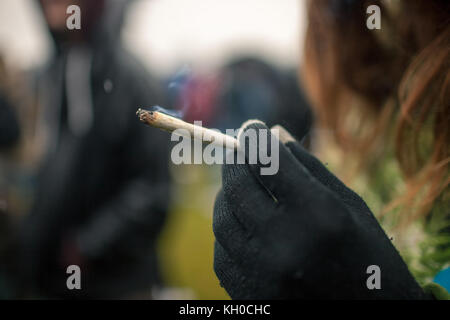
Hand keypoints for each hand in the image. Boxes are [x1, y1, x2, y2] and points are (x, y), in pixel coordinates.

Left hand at [213, 121, 428, 298]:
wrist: (370, 314)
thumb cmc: (367, 255)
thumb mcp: (349, 204)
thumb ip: (308, 167)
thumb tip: (271, 135)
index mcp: (318, 216)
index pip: (268, 160)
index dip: (255, 136)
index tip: (252, 128)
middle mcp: (285, 245)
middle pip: (238, 186)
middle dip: (236, 160)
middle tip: (241, 150)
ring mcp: (262, 274)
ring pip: (222, 218)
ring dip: (228, 193)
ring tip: (243, 184)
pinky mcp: (249, 294)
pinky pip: (222, 250)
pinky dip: (230, 229)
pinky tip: (246, 223)